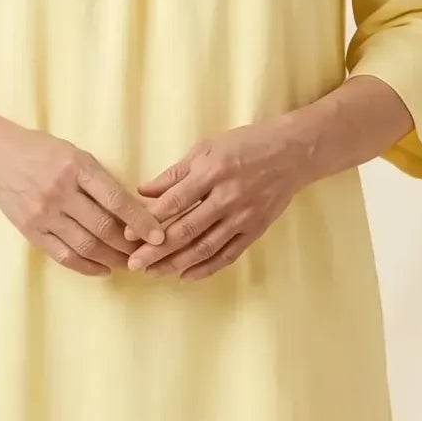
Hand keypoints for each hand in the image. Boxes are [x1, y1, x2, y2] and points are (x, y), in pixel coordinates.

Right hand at [0, 126, 167, 275]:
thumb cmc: (43, 152)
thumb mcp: (77, 155)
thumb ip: (101, 181)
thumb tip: (137, 210)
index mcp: (77, 167)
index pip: (117, 200)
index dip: (141, 222)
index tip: (160, 236)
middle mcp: (60, 191)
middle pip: (103, 228)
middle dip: (130, 245)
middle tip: (147, 253)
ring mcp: (43, 214)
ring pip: (86, 246)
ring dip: (113, 259)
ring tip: (129, 263)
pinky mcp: (31, 231)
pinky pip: (64, 256)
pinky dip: (87, 266)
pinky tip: (103, 268)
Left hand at [124, 120, 303, 280]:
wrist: (293, 153)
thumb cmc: (245, 145)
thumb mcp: (206, 149)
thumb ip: (174, 173)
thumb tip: (142, 191)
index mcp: (212, 172)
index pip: (173, 203)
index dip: (149, 221)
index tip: (128, 235)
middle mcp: (227, 197)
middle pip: (185, 230)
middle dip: (156, 250)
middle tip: (134, 264)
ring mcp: (243, 217)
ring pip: (204, 247)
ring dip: (176, 263)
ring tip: (154, 272)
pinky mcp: (255, 230)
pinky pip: (228, 255)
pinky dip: (206, 268)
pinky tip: (186, 276)